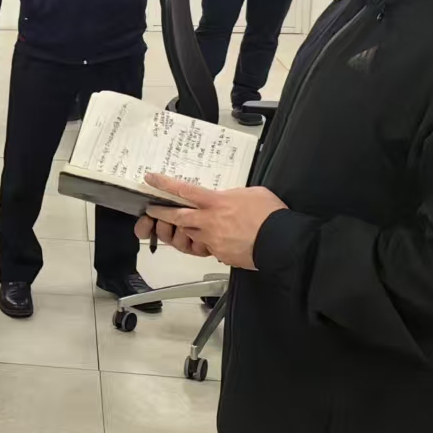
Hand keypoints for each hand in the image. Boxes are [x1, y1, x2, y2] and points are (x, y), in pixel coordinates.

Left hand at [138, 173, 286, 269]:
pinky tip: (222, 238)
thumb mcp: (252, 193)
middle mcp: (210, 220)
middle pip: (177, 217)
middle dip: (161, 214)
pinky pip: (208, 247)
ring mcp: (213, 239)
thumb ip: (233, 195)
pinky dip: (210, 242)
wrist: (281, 241)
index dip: (164, 183)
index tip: (151, 178)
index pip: (184, 190)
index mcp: (216, 202)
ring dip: (188, 230)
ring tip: (193, 225)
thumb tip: (229, 197)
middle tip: (152, 210)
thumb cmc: (270, 215)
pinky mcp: (219, 253)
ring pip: (191, 234)